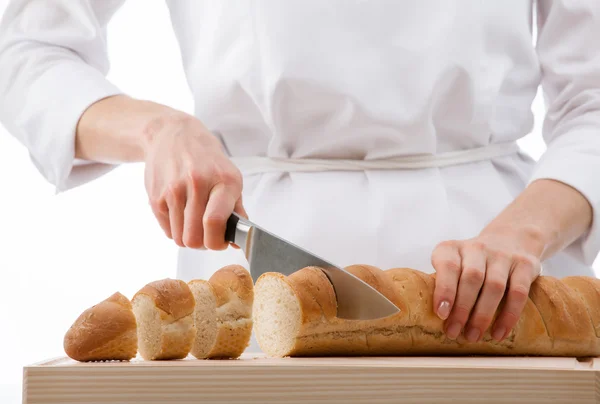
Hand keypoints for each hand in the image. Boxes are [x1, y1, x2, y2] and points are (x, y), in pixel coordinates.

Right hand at [143, 113, 246, 249]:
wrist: (174, 135)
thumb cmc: (207, 161)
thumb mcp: (230, 177)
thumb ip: (236, 210)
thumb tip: (238, 242)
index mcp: (223, 180)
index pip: (215, 222)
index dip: (217, 242)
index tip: (221, 241)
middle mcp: (197, 183)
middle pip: (195, 238)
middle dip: (203, 244)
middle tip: (207, 235)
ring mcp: (173, 190)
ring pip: (180, 238)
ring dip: (189, 238)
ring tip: (195, 223)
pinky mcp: (156, 196)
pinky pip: (167, 231)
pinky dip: (176, 230)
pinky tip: (181, 214)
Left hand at [431, 226, 543, 342]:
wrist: (511, 238)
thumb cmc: (472, 262)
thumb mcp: (453, 264)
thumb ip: (444, 284)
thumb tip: (436, 320)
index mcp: (453, 248)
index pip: (448, 265)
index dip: (444, 290)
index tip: (441, 314)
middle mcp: (477, 248)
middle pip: (471, 278)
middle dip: (462, 309)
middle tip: (455, 333)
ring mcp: (503, 255)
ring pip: (494, 286)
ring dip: (483, 315)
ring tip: (474, 336)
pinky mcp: (525, 265)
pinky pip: (519, 293)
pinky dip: (509, 316)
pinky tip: (499, 333)